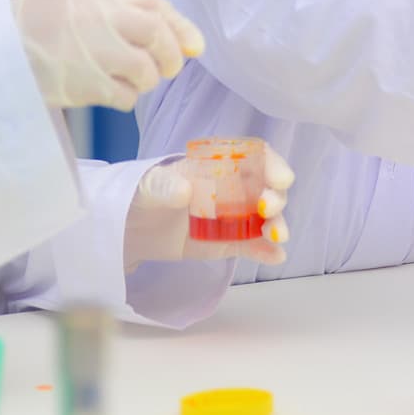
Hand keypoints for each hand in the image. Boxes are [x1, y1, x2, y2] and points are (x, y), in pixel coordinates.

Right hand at [11, 0, 203, 109]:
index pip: (157, 8)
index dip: (181, 29)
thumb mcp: (84, 0)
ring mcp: (93, 54)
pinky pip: (125, 97)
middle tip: (163, 68)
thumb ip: (131, 9)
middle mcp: (101, 21)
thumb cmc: (47, 23)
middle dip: (169, 60)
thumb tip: (188, 40)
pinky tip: (109, 91)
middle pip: (158, 40)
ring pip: (146, 73)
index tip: (195, 47)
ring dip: (145, 81)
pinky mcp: (84, 85)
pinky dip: (125, 98)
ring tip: (127, 77)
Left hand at [124, 145, 293, 266]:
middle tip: (267, 209)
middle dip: (276, 198)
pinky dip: (266, 251)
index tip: (281, 178)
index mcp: (220, 165)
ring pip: (266, 219)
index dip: (273, 165)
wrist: (133, 228)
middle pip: (267, 189)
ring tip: (277, 237)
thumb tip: (185, 190)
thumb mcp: (148, 185)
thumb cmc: (144, 194)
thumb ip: (165, 185)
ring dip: (276, 226)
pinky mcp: (228, 243)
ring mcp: (234, 218)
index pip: (255, 158)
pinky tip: (276, 256)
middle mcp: (235, 189)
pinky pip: (252, 246)